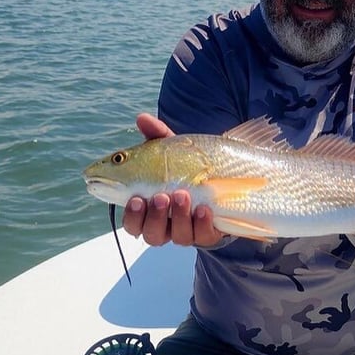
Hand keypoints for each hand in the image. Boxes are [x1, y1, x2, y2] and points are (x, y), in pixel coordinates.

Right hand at [121, 114, 223, 247]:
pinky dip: (201, 223)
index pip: (132, 221)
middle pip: (150, 234)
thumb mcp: (173, 151)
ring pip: (176, 236)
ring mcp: (188, 229)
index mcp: (149, 209)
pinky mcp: (208, 233)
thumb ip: (157, 136)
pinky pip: (203, 236)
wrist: (222, 179)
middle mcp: (166, 224)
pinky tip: (203, 208)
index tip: (135, 198)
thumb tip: (142, 118)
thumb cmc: (187, 167)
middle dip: (153, 217)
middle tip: (160, 196)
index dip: (131, 215)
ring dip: (177, 216)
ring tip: (181, 195)